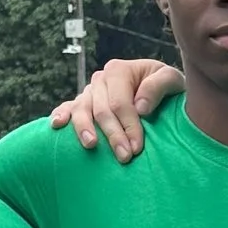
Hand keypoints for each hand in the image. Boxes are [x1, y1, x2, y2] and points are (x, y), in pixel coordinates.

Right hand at [46, 56, 181, 159]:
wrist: (160, 92)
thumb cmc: (166, 88)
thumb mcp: (171, 80)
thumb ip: (158, 87)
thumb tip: (140, 107)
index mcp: (119, 71)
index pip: (120, 102)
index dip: (128, 125)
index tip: (137, 147)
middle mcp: (101, 79)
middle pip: (101, 110)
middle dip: (113, 135)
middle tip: (124, 157)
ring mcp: (89, 92)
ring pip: (81, 110)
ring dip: (84, 129)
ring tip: (91, 145)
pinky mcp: (82, 104)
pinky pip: (67, 108)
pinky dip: (60, 115)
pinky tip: (56, 125)